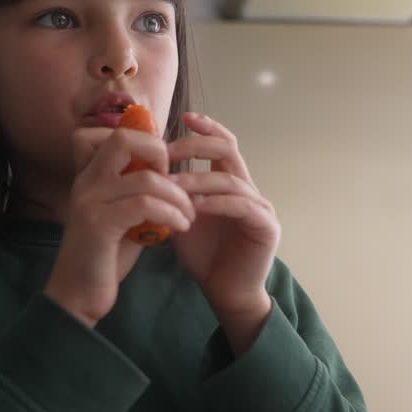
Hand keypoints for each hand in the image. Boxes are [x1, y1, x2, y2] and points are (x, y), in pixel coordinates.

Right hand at [45, 126, 194, 325]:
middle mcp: (86, 181)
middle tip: (176, 182)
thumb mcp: (123, 216)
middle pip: (124, 138)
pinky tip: (180, 227)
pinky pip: (145, 205)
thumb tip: (171, 176)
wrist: (76, 295)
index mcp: (90, 175)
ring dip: (178, 196)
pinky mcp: (98, 224)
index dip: (145, 140)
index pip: (113, 133)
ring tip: (189, 215)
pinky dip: (171, 214)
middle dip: (160, 153)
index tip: (163, 167)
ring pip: (146, 178)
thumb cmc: (104, 257)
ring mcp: (89, 200)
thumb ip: (138, 193)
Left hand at [167, 113, 280, 318]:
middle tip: (169, 150)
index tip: (184, 117)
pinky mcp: (266, 226)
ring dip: (198, 179)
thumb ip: (174, 195)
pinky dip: (217, 203)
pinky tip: (195, 206)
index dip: (207, 128)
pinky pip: (241, 205)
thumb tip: (146, 168)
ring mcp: (260, 206)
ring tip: (171, 184)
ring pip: (230, 179)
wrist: (225, 293)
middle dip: (197, 145)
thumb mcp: (182, 218)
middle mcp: (248, 189)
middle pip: (228, 150)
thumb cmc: (204, 257)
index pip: (223, 144)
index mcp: (230, 184)